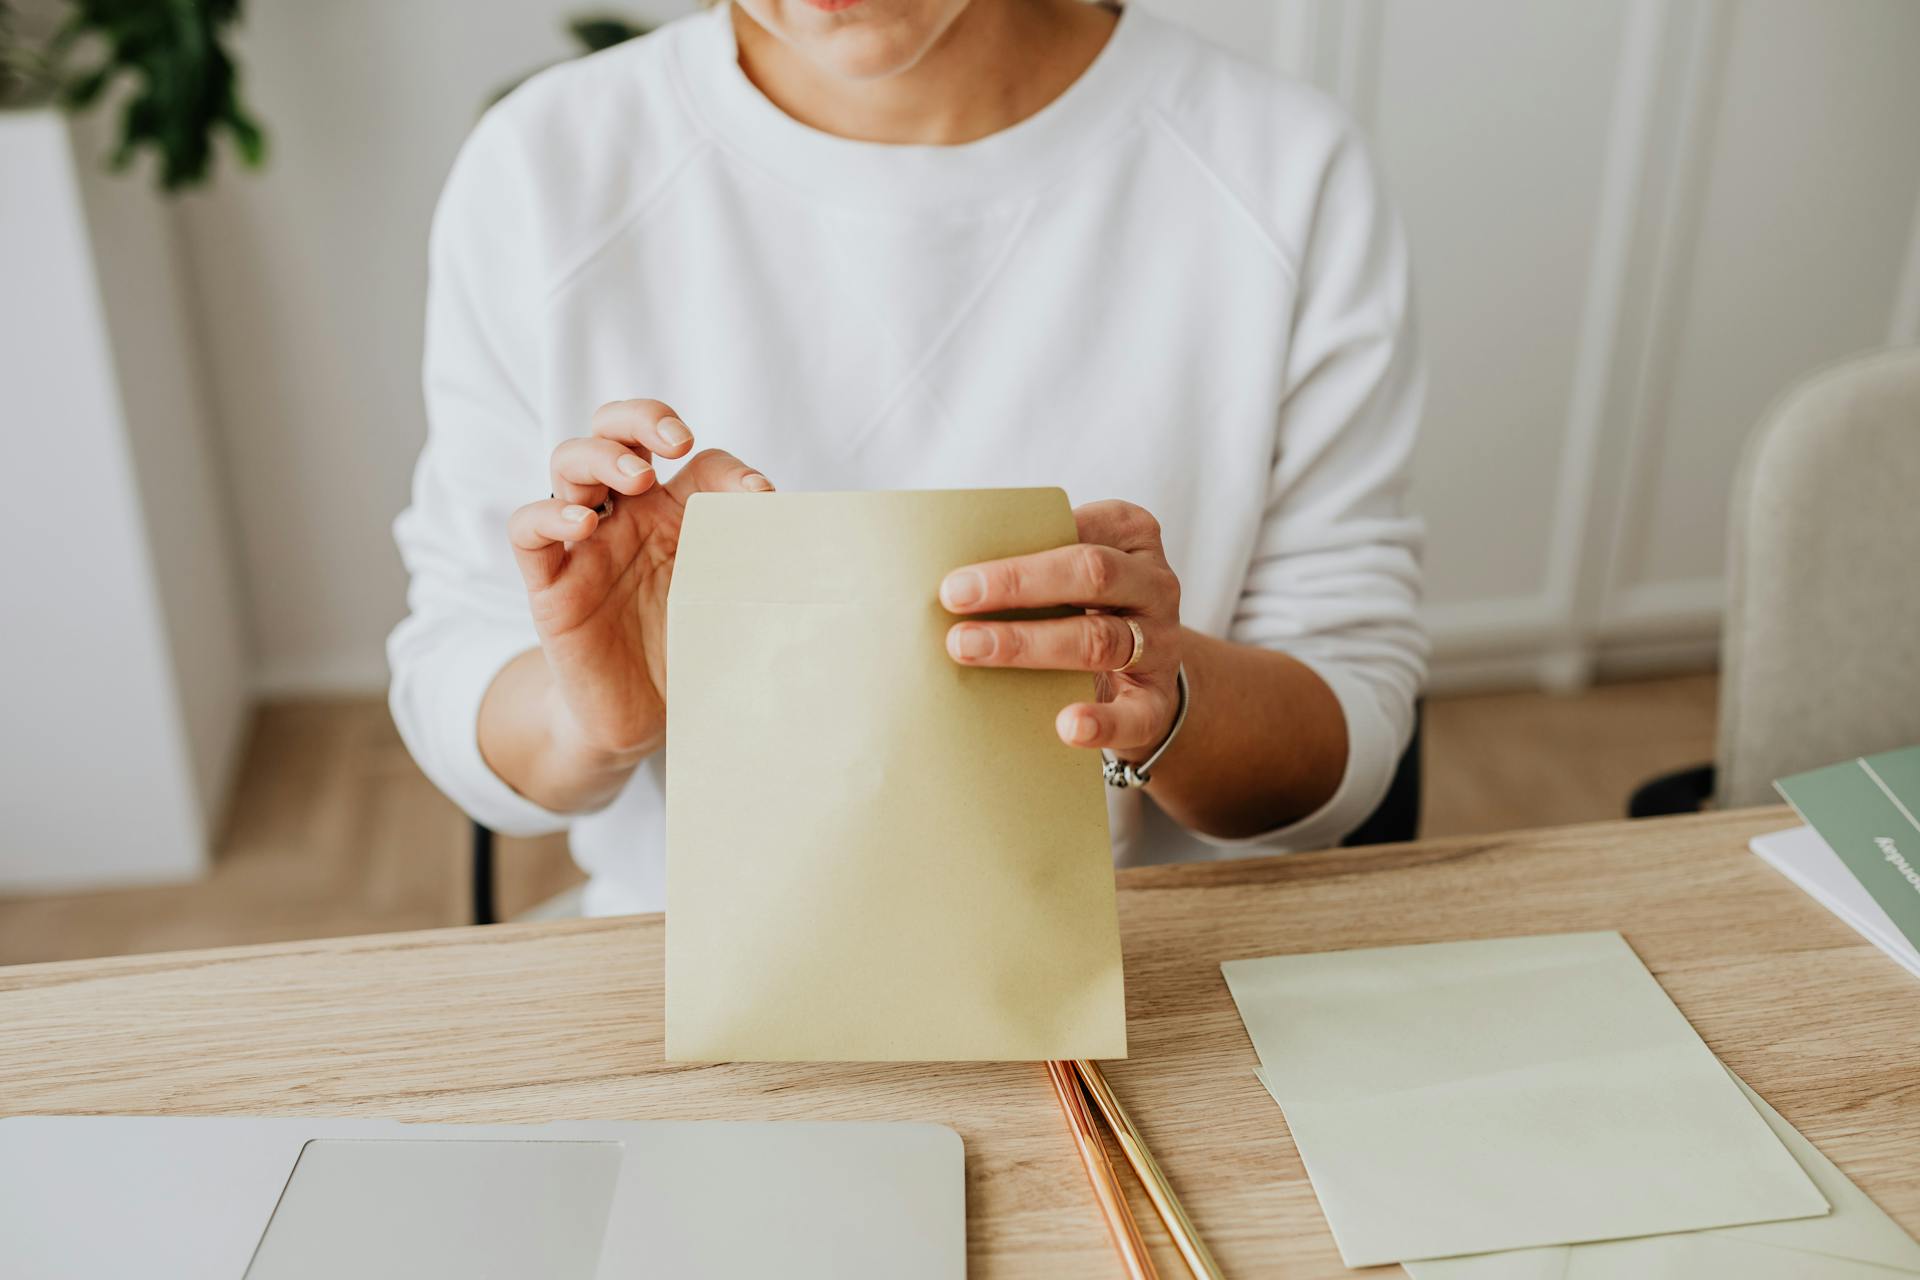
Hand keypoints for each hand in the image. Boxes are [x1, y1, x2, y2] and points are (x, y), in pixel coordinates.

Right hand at [507, 399, 771, 764]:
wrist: (643, 723)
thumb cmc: (693, 657)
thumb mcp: (736, 609)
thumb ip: (762, 572)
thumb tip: (808, 545)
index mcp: (681, 516)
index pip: (700, 462)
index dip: (730, 468)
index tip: (759, 498)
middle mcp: (629, 518)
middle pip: (618, 431)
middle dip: (643, 418)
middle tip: (677, 441)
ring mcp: (585, 545)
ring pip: (569, 463)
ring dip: (602, 456)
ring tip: (638, 479)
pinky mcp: (549, 583)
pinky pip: (527, 529)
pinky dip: (547, 514)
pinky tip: (581, 524)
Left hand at [939, 500, 1181, 757]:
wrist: (1142, 679)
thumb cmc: (1084, 610)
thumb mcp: (1070, 575)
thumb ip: (1029, 565)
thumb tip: (947, 579)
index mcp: (1130, 536)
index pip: (1081, 528)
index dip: (1019, 551)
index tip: (957, 575)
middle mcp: (1155, 585)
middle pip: (1092, 574)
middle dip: (1017, 584)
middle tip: (954, 598)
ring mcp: (1161, 644)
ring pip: (1099, 640)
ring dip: (1029, 645)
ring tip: (971, 649)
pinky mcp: (1158, 701)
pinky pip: (1135, 714)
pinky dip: (1101, 722)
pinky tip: (1067, 725)